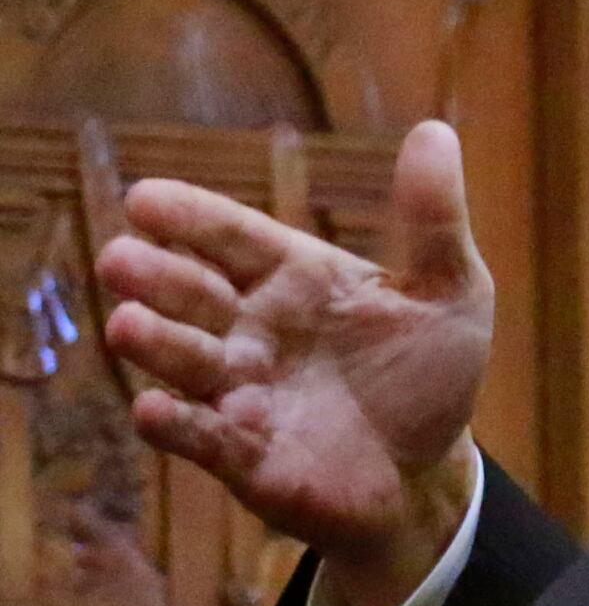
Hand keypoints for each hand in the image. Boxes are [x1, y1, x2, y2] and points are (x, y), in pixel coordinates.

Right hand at [95, 119, 493, 605]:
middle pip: (192, 293)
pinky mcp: (244, 456)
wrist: (427, 475)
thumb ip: (434, 221)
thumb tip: (434, 130)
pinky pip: (200, 438)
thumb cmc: (427, 376)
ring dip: (155, 342)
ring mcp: (242, 392)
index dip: (189, 217)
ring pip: (185, 360)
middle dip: (155, 276)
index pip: (231, 236)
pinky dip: (176, 425)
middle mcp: (253, 329)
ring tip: (129, 324)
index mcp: (294, 278)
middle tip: (121, 259)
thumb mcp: (450, 294)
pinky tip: (152, 412)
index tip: (144, 198)